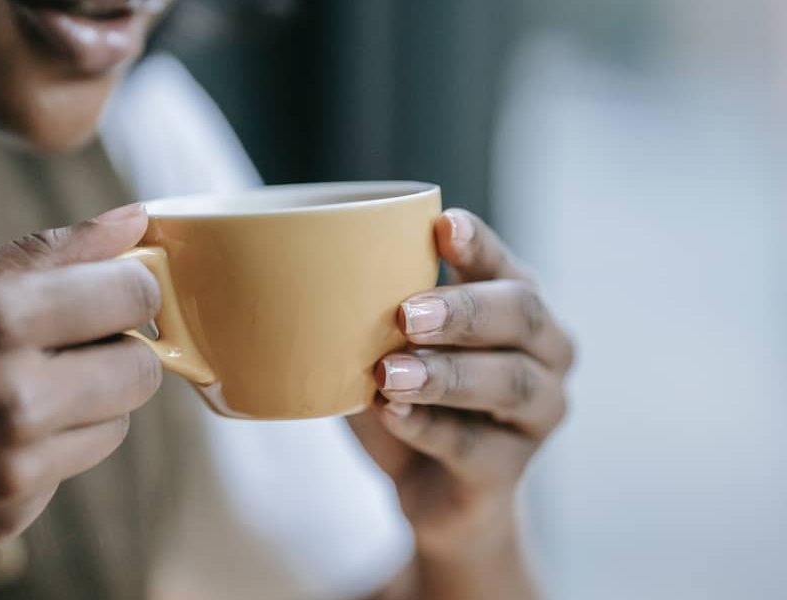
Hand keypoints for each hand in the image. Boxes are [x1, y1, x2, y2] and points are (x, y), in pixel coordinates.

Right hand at [0, 204, 162, 598]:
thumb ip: (41, 254)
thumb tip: (132, 219)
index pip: (132, 291)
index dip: (127, 286)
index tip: (106, 289)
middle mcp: (16, 394)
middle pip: (142, 365)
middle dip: (117, 348)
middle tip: (65, 342)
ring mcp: (17, 464)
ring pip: (118, 421)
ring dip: (90, 401)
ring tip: (17, 390)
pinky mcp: (15, 514)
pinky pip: (73, 466)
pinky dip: (50, 447)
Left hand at [349, 209, 573, 561]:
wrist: (431, 492)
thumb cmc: (406, 394)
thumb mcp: (385, 344)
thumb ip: (369, 309)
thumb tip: (305, 271)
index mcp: (516, 303)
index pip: (503, 264)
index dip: (478, 244)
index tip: (443, 225)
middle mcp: (545, 351)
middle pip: (520, 315)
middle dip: (463, 310)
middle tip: (407, 313)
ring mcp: (538, 412)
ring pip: (507, 382)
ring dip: (445, 374)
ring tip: (389, 373)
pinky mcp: (510, 469)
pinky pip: (472, 446)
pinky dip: (428, 428)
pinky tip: (392, 415)